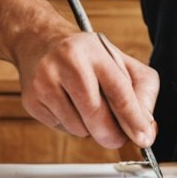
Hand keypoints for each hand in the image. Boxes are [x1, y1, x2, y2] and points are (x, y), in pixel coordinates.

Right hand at [13, 29, 159, 150]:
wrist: (38, 40)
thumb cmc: (84, 54)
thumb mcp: (118, 61)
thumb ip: (141, 91)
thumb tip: (145, 129)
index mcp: (93, 51)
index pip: (118, 91)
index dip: (133, 119)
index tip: (143, 137)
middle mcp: (67, 63)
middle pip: (96, 115)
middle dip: (112, 134)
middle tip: (118, 137)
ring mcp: (45, 82)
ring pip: (79, 128)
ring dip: (89, 128)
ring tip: (85, 106)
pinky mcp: (31, 100)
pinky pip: (61, 129)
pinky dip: (71, 125)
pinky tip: (67, 104)